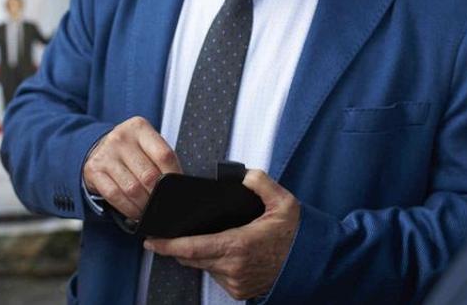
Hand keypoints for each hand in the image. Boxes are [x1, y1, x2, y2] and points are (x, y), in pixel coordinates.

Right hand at [82, 116, 181, 219]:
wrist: (100, 148)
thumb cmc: (131, 150)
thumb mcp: (147, 145)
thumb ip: (162, 160)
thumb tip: (180, 185)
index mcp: (139, 127)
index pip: (164, 155)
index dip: (174, 176)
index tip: (177, 189)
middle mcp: (120, 138)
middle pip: (148, 175)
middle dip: (158, 195)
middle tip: (163, 203)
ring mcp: (105, 154)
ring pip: (132, 189)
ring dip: (144, 205)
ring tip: (149, 209)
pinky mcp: (93, 170)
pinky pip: (115, 195)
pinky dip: (128, 208)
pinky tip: (135, 211)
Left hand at [145, 170, 300, 299]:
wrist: (316, 263)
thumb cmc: (299, 234)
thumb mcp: (284, 202)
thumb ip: (261, 183)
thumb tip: (243, 175)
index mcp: (238, 246)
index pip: (192, 248)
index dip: (168, 245)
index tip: (150, 240)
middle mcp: (233, 268)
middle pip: (192, 258)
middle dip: (178, 247)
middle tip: (166, 234)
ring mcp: (236, 282)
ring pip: (204, 267)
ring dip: (198, 254)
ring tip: (200, 237)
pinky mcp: (240, 291)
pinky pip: (216, 276)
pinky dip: (213, 264)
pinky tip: (219, 251)